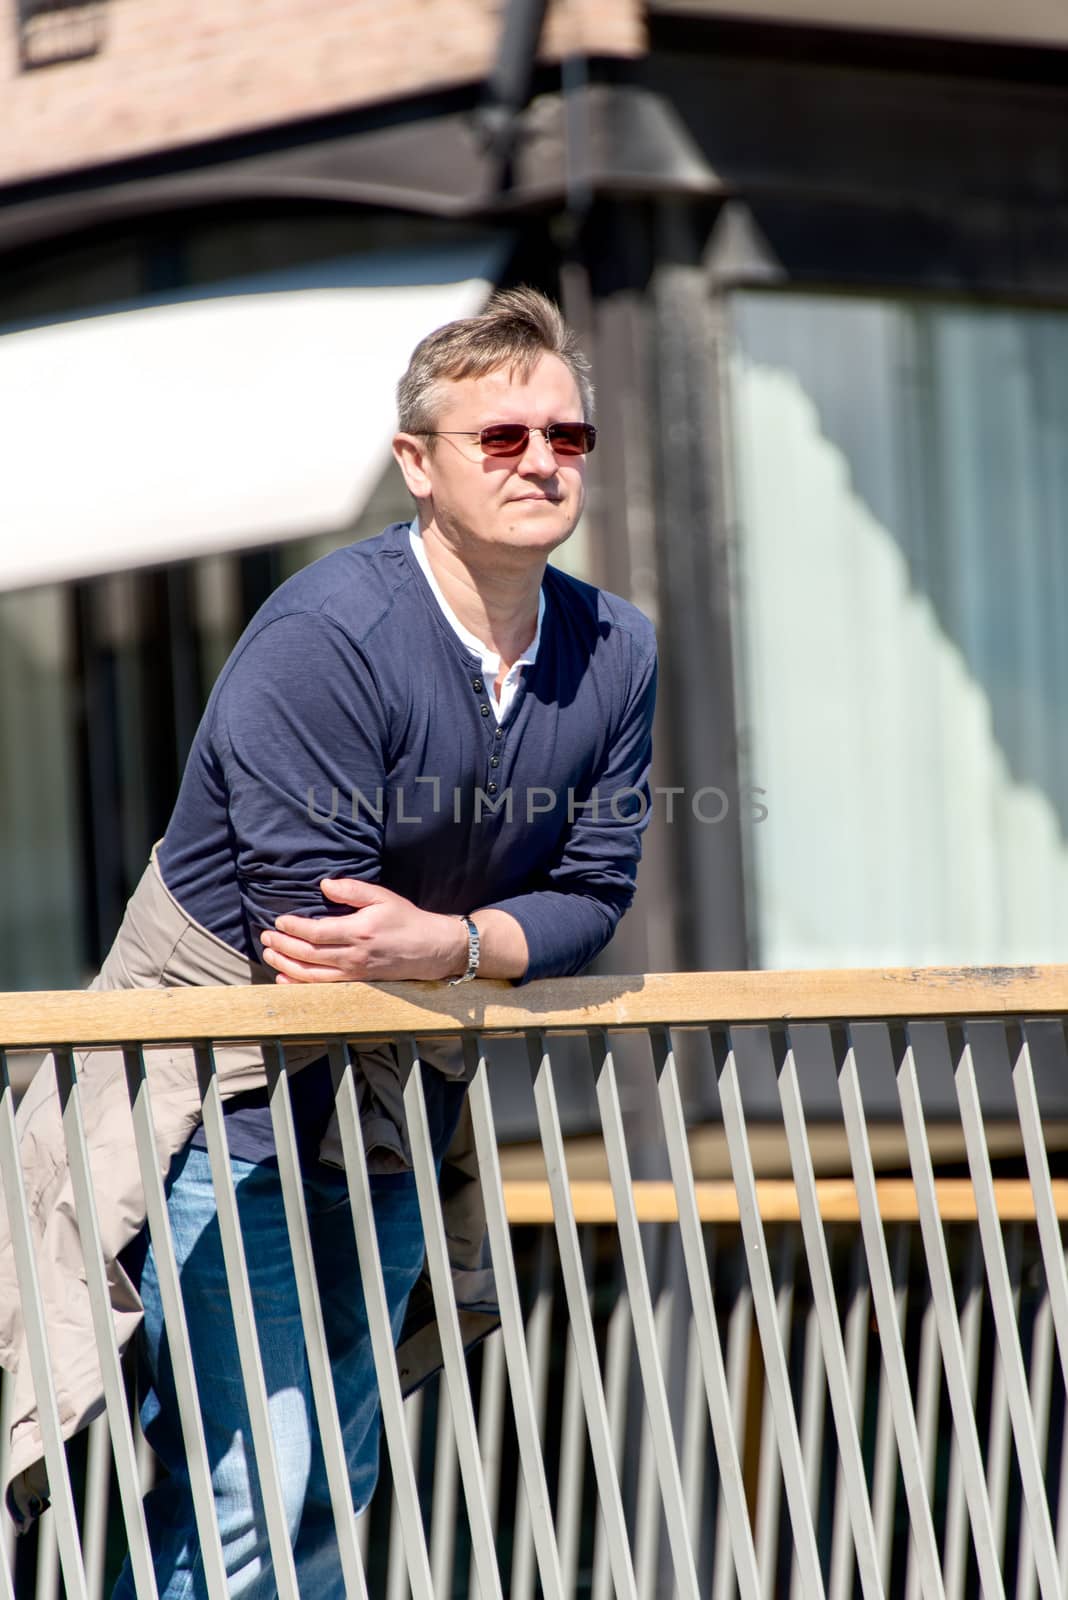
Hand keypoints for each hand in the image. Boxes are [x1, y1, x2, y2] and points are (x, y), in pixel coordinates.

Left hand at [259, 878, 467, 983]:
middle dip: (282, 945)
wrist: (430, 949)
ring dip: (285, 964)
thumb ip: (352, 890)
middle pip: (307, 954)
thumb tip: (324, 885)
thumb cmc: (406, 920)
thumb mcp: (382, 897)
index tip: (279, 921)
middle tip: (265, 937)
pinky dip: (299, 983)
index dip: (293, 927)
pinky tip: (284, 977)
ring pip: (310, 974)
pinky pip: (321, 986)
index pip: (316, 932)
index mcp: (358, 931)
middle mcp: (353, 955)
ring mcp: (353, 972)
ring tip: (269, 954)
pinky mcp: (355, 982)